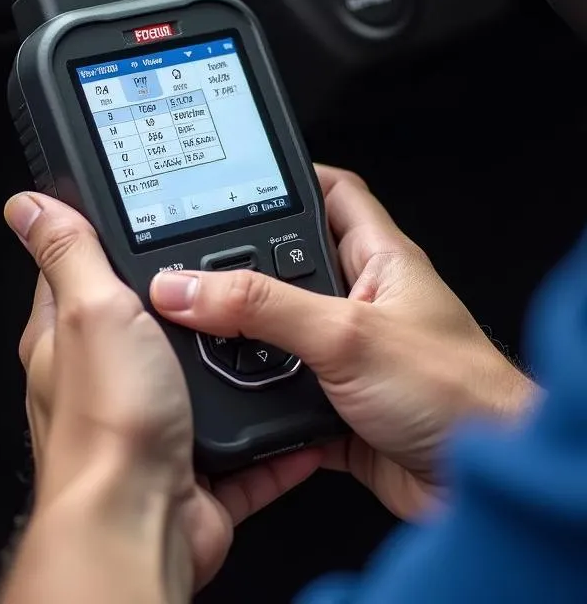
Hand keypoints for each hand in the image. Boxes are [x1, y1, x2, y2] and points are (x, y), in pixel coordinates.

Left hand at [3, 193, 322, 601]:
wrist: (139, 524)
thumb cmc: (106, 424)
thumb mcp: (91, 309)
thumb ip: (69, 254)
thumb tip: (26, 206)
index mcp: (67, 337)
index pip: (80, 271)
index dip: (108, 241)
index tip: (145, 222)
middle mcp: (103, 380)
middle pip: (145, 324)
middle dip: (183, 305)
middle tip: (224, 276)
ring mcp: (147, 425)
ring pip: (196, 383)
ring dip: (228, 367)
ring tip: (265, 336)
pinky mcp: (190, 469)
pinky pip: (238, 448)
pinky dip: (266, 437)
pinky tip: (290, 416)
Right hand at [151, 166, 536, 519]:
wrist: (486, 493)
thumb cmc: (460, 398)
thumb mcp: (345, 335)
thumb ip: (261, 307)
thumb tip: (186, 287)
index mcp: (379, 260)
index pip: (332, 193)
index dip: (286, 179)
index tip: (233, 180)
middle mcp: (363, 302)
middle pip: (290, 265)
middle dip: (244, 270)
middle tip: (197, 269)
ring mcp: (349, 355)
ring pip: (278, 332)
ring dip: (246, 342)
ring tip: (205, 334)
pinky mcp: (337, 406)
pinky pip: (280, 390)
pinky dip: (255, 397)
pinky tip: (234, 398)